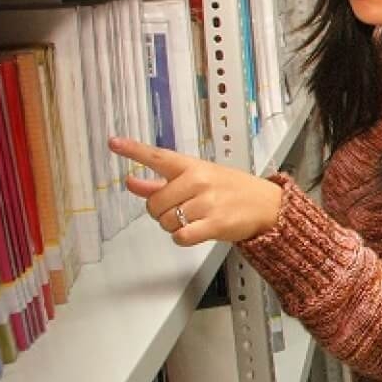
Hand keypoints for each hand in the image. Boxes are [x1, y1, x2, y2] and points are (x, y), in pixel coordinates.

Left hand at [109, 137, 283, 246]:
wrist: (268, 205)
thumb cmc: (232, 190)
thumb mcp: (199, 179)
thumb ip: (160, 183)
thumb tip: (131, 182)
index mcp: (192, 167)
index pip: (158, 157)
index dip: (133, 150)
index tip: (114, 143)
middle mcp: (198, 181)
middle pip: (155, 203)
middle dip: (160, 212)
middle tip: (178, 210)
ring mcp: (207, 202)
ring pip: (166, 221)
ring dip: (173, 226)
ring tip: (192, 220)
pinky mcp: (215, 223)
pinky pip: (181, 236)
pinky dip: (183, 238)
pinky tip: (194, 232)